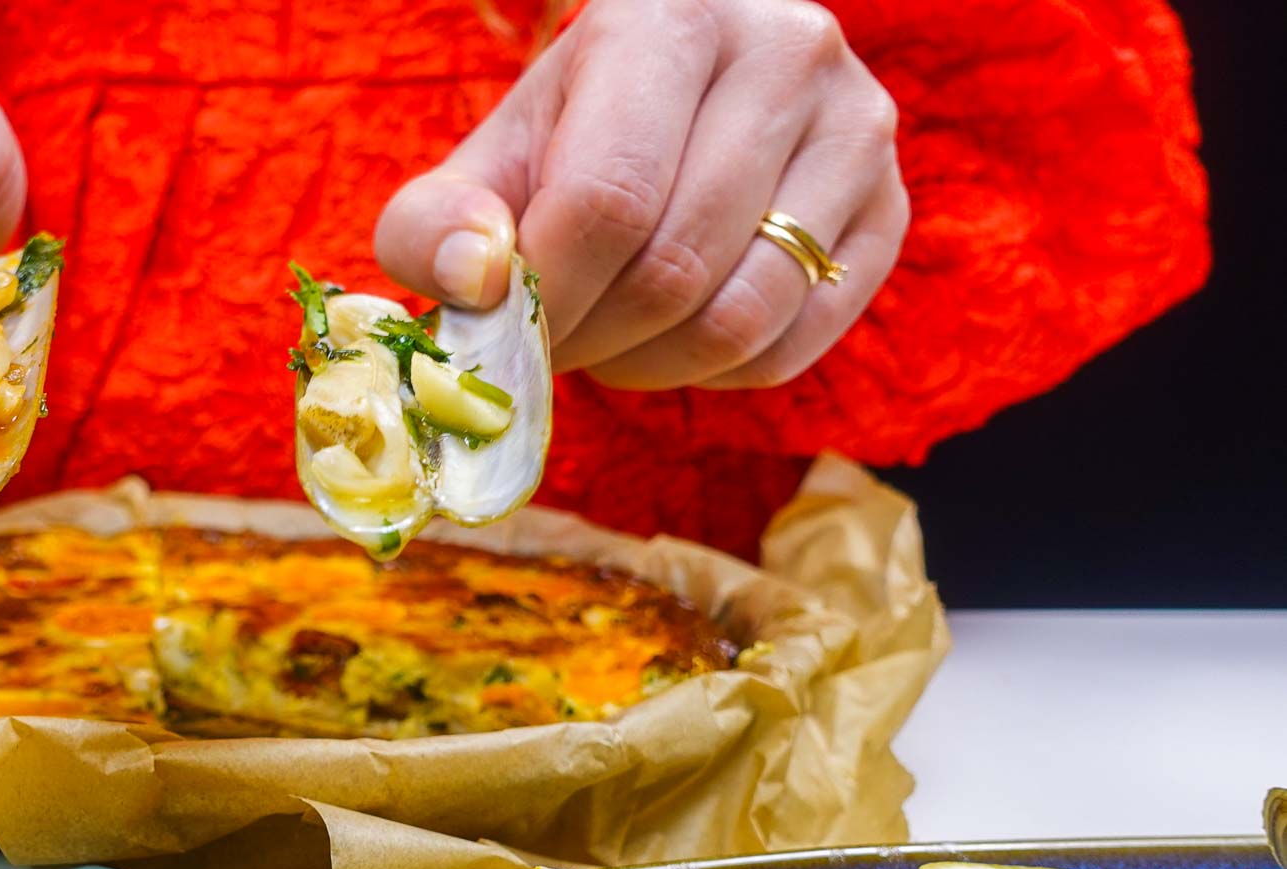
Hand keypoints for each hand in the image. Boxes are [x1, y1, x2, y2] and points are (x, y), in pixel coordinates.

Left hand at [376, 0, 904, 387]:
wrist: (679, 101)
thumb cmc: (573, 137)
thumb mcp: (488, 160)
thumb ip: (436, 225)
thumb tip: (476, 283)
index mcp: (671, 17)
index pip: (608, 197)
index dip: (549, 294)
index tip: (509, 327)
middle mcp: (787, 52)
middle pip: (675, 266)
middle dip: (593, 338)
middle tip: (552, 345)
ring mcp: (857, 128)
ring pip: (742, 317)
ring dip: (651, 364)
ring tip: (608, 342)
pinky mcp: (891, 209)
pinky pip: (795, 344)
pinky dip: (716, 373)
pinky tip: (675, 339)